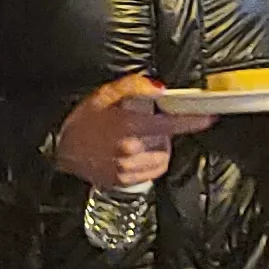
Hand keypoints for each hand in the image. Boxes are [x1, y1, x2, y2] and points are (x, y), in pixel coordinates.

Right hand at [50, 75, 208, 190]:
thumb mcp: (104, 96)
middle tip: (147, 123)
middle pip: (167, 141)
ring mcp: (128, 168)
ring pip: (161, 158)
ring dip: (158, 147)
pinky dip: (150, 161)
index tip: (208, 118)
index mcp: (128, 126)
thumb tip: (160, 88)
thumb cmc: (81, 122)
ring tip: (139, 139)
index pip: (170, 124)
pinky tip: (135, 153)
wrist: (59, 150)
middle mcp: (131, 150)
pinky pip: (151, 171)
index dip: (192, 121)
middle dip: (164, 131)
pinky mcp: (124, 181)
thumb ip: (134, 87)